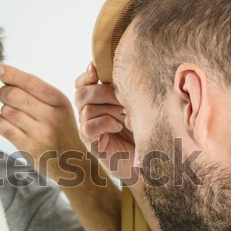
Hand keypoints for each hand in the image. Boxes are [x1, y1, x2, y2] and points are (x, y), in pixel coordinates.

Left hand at [0, 64, 85, 180]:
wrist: (70, 161)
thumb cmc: (59, 128)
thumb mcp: (58, 107)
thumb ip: (36, 90)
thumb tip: (3, 72)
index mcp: (59, 101)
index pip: (30, 82)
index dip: (11, 73)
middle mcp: (50, 116)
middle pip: (13, 95)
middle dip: (4, 93)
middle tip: (6, 96)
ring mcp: (39, 134)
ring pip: (6, 111)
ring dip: (4, 110)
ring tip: (14, 114)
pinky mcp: (27, 147)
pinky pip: (3, 126)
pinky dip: (1, 122)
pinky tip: (9, 124)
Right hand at [74, 62, 138, 182]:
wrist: (149, 161)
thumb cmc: (144, 130)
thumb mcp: (136, 105)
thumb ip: (125, 90)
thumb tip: (122, 73)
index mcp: (97, 101)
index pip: (82, 84)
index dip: (86, 75)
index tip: (96, 69)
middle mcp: (89, 113)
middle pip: (82, 93)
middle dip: (104, 92)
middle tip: (123, 100)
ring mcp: (88, 129)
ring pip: (86, 109)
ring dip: (108, 109)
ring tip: (124, 116)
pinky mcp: (91, 144)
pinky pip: (88, 127)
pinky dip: (105, 123)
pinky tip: (118, 127)